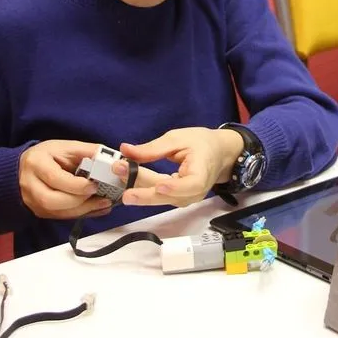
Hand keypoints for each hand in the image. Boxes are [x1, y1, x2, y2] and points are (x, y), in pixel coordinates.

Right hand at [18, 140, 113, 218]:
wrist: (28, 166)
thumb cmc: (50, 155)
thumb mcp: (68, 147)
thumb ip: (89, 152)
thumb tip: (112, 160)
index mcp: (36, 163)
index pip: (54, 178)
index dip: (76, 185)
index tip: (94, 185)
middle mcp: (29, 184)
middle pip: (52, 200)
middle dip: (80, 201)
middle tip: (101, 197)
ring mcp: (32, 200)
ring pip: (57, 212)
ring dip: (83, 210)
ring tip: (104, 204)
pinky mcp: (39, 211)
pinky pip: (61, 217)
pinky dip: (81, 214)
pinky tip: (96, 209)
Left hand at [117, 127, 243, 206]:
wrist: (217, 153)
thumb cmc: (202, 144)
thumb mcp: (179, 138)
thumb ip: (153, 148)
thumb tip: (126, 150)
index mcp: (202, 173)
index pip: (191, 185)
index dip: (175, 188)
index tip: (160, 186)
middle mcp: (194, 191)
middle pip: (168, 196)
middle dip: (144, 189)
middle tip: (122, 180)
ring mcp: (185, 198)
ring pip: (160, 198)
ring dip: (139, 189)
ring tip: (120, 176)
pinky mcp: (176, 198)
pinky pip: (158, 197)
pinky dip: (142, 189)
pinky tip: (127, 181)